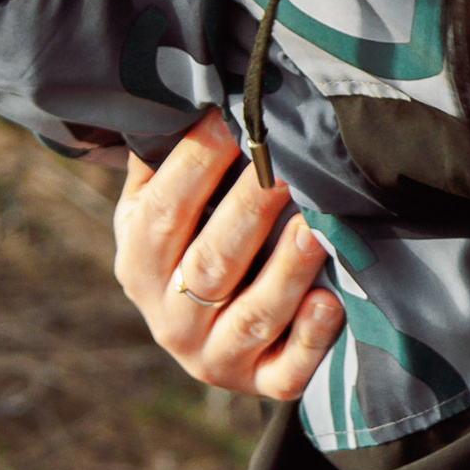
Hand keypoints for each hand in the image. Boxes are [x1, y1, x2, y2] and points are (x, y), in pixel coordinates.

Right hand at [115, 110, 343, 403]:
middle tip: (286, 166)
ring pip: (251, 317)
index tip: (233, 122)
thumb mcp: (158, 206)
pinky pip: (285, 372)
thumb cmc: (190, 243)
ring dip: (285, 273)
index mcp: (138, 264)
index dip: (195, 166)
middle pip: (209, 263)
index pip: (162, 212)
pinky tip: (331, 304)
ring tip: (316, 228)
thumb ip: (165, 158)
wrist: (207, 333)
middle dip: (249, 211)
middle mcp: (169, 318)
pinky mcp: (260, 385)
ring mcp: (213, 358)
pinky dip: (309, 341)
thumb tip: (183, 85)